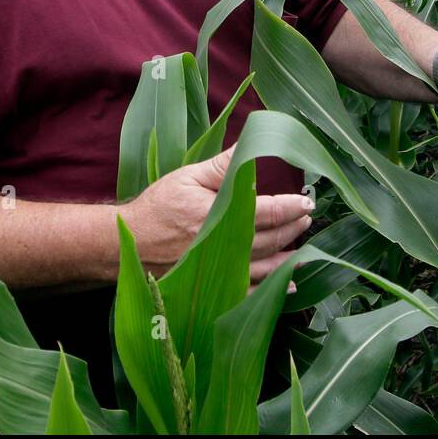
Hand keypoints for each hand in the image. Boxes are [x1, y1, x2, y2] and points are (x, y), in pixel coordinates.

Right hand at [121, 143, 312, 284]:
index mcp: (219, 215)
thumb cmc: (159, 206)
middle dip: (294, 228)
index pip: (268, 211)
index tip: (308, 201)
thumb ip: (223, 165)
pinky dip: (271, 289)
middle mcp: (223, 246)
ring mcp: (219, 272)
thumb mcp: (189, 177)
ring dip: (289, 258)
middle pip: (272, 239)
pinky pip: (249, 293)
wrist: (129, 243)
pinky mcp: (213, 289)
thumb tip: (250, 145)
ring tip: (304, 249)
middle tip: (307, 218)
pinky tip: (288, 285)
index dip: (292, 206)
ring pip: (266, 268)